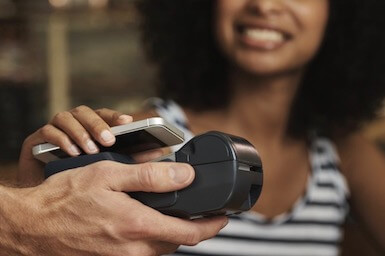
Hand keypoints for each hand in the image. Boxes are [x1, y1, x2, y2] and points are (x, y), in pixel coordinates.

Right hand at [5, 161, 227, 255]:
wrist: (34, 225)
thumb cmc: (66, 198)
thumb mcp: (109, 175)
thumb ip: (150, 177)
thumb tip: (184, 175)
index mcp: (138, 226)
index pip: (190, 233)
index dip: (212, 226)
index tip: (223, 217)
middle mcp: (134, 249)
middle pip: (178, 242)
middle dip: (195, 229)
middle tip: (202, 212)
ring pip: (162, 248)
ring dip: (175, 233)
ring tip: (177, 213)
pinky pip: (145, 251)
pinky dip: (155, 237)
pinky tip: (148, 221)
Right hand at [18, 105, 160, 185]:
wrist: (41, 213)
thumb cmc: (80, 195)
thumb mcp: (112, 177)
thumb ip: (135, 165)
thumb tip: (160, 155)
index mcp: (93, 134)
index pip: (107, 118)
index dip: (117, 117)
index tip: (128, 121)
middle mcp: (75, 130)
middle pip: (88, 113)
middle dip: (99, 124)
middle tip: (109, 139)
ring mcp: (55, 133)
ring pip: (67, 117)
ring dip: (81, 131)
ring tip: (91, 149)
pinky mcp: (35, 142)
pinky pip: (46, 131)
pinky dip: (60, 139)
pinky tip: (70, 153)